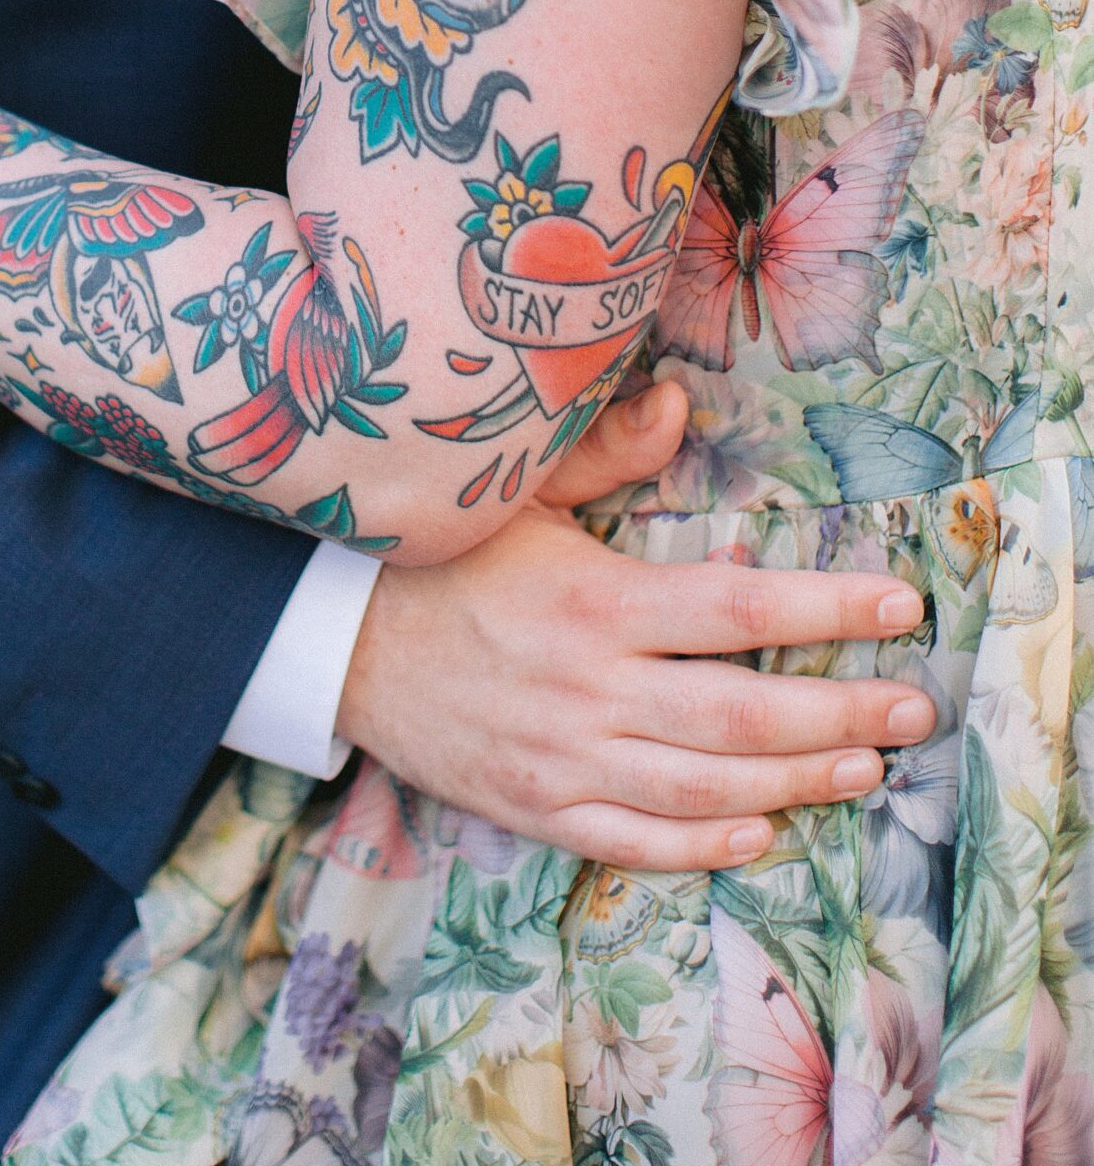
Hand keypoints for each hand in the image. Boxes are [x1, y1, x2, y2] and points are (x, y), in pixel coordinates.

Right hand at [337, 378, 933, 871]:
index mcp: (592, 599)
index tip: (899, 605)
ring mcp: (561, 758)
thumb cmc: (437, 553)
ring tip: (867, 765)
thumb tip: (679, 403)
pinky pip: (635, 841)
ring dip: (798, 780)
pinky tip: (760, 829)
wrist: (332, 639)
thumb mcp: (513, 487)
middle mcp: (587, 687)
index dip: (827, 609)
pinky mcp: (535, 807)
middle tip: (914, 706)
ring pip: (705, 785)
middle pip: (743, 711)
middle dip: (843, 711)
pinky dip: (705, 842)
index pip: (737, 607)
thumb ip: (604, 453)